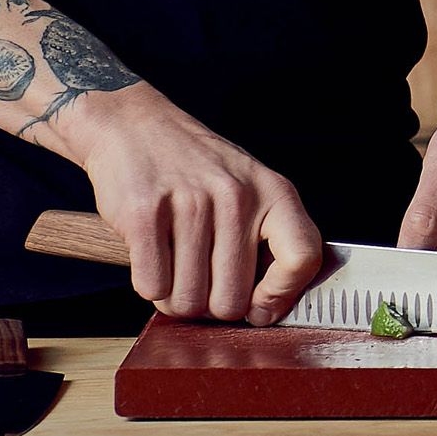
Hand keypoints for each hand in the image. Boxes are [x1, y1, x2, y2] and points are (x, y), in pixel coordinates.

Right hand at [78, 87, 323, 323]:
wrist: (133, 125)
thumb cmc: (195, 168)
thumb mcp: (248, 187)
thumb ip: (268, 239)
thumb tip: (270, 310)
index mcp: (272, 190)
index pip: (303, 257)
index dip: (281, 296)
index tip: (257, 306)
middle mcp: (236, 195)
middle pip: (230, 303)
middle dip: (209, 303)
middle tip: (198, 274)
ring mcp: (190, 202)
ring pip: (188, 303)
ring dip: (174, 296)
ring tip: (172, 260)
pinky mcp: (145, 213)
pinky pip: (152, 288)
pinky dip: (148, 283)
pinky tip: (150, 251)